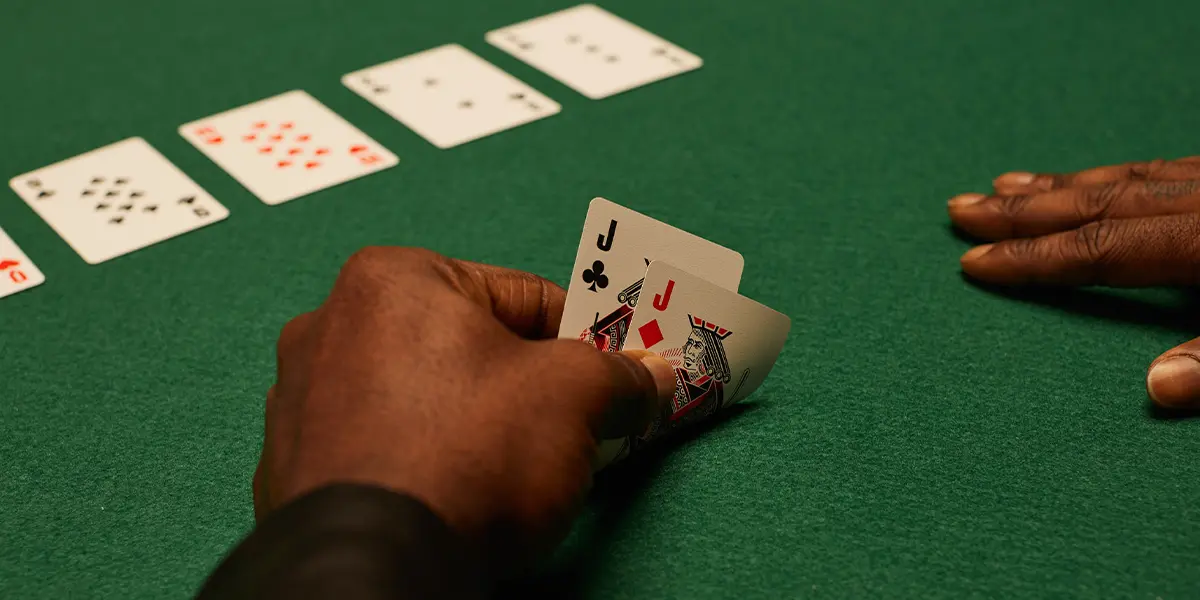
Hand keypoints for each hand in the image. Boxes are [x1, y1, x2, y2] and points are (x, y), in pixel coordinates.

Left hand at [253, 247, 674, 567]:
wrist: (374, 565)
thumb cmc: (469, 455)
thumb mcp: (574, 398)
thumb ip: (619, 375)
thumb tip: (653, 378)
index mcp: (394, 278)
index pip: (524, 295)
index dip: (581, 338)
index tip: (610, 377)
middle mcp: (330, 321)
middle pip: (466, 344)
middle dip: (522, 383)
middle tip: (568, 426)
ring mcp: (299, 397)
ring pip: (419, 394)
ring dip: (467, 421)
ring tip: (510, 469)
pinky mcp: (290, 464)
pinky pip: (378, 444)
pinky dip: (417, 459)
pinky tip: (449, 495)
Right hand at [947, 157, 1199, 408]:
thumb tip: (1156, 387)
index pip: (1101, 250)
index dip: (1032, 258)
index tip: (973, 262)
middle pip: (1099, 204)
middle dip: (1023, 210)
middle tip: (959, 207)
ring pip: (1130, 178)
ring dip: (1062, 185)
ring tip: (1007, 183)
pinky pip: (1165, 168)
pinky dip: (1118, 174)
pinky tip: (1103, 178)